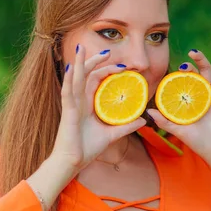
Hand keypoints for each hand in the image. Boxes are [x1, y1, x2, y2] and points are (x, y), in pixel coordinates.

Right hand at [50, 45, 146, 172]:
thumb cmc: (87, 149)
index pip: (96, 81)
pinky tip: (71, 67)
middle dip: (95, 61)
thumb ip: (126, 126)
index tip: (121, 67)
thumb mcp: (112, 135)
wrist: (73, 162)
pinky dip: (69, 79)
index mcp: (87, 104)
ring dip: (78, 63)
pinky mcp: (67, 112)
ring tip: (82, 48)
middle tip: (107, 51)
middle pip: (86, 75)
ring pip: (74, 78)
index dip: (107, 71)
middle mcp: (79, 101)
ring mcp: (71, 105)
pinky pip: (67, 92)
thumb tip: (143, 120)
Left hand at [147, 36, 210, 173]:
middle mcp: (210, 95)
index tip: (176, 66)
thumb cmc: (201, 144)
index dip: (182, 73)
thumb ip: (165, 122)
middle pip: (204, 71)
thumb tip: (147, 112)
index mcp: (195, 100)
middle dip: (199, 60)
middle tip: (192, 52)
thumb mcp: (181, 131)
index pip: (188, 80)